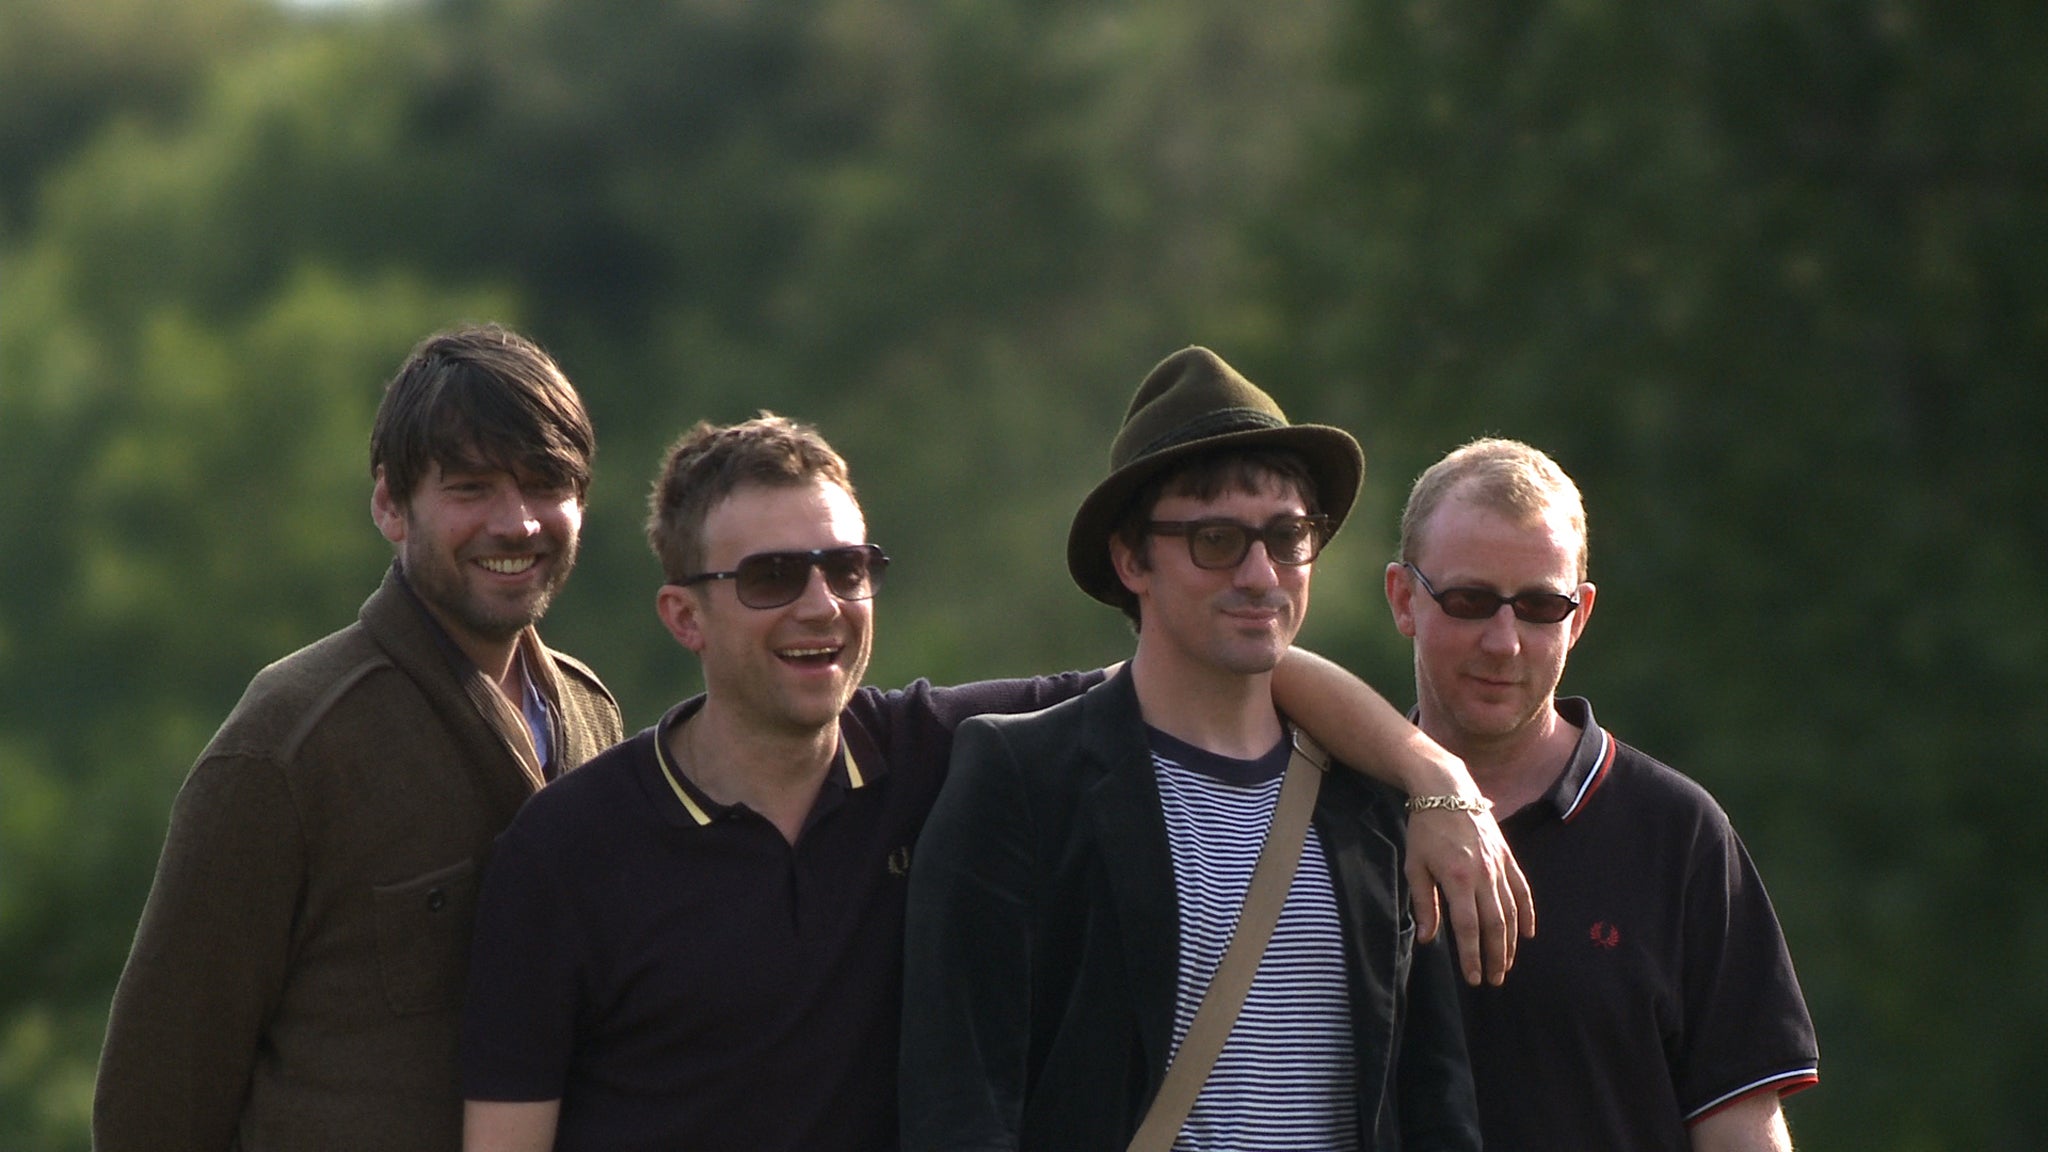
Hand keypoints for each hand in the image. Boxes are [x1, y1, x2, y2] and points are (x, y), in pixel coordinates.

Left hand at [1404, 805, 1533, 985]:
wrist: (1447, 791)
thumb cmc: (1425, 829)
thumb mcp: (1415, 866)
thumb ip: (1423, 904)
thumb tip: (1428, 939)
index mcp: (1457, 879)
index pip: (1468, 927)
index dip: (1471, 956)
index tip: (1474, 977)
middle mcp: (1483, 875)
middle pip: (1494, 925)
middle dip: (1495, 956)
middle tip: (1494, 979)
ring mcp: (1499, 866)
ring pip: (1512, 912)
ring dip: (1511, 942)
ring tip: (1507, 965)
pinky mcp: (1507, 857)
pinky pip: (1522, 890)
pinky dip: (1528, 913)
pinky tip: (1528, 933)